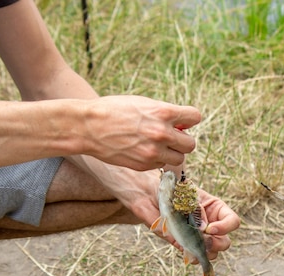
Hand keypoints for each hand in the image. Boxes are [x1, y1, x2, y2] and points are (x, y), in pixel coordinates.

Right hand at [83, 96, 200, 170]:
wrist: (88, 126)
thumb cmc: (114, 110)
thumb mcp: (143, 103)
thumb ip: (164, 113)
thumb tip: (183, 123)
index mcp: (164, 112)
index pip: (195, 117)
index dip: (189, 120)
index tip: (182, 122)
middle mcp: (162, 133)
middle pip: (191, 144)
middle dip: (182, 141)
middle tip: (171, 138)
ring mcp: (153, 152)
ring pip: (179, 159)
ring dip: (171, 153)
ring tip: (157, 146)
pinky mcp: (144, 165)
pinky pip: (161, 165)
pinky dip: (156, 160)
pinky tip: (142, 151)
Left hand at [143, 183, 239, 259]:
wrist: (150, 194)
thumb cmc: (170, 190)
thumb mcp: (186, 196)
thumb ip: (194, 211)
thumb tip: (202, 229)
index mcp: (215, 209)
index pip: (232, 221)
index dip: (225, 227)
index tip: (209, 229)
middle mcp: (210, 224)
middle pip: (225, 242)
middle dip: (216, 244)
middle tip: (203, 240)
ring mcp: (199, 237)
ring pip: (213, 252)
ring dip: (205, 252)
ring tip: (193, 246)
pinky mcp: (186, 244)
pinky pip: (196, 257)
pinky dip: (193, 257)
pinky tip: (186, 252)